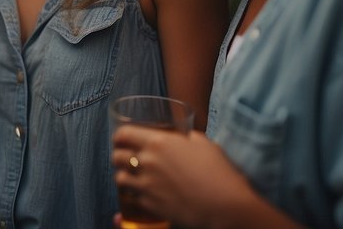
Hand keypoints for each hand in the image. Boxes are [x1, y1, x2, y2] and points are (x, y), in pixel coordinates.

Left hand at [111, 124, 255, 228]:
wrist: (226, 207)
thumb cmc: (219, 173)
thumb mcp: (204, 144)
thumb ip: (187, 137)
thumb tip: (183, 137)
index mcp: (159, 142)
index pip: (124, 134)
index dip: (119, 137)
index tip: (120, 140)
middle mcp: (148, 161)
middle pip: (116, 156)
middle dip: (118, 156)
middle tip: (125, 159)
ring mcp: (146, 185)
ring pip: (119, 178)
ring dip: (123, 176)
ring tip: (131, 178)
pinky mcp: (150, 205)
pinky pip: (132, 198)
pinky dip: (133, 195)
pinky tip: (142, 194)